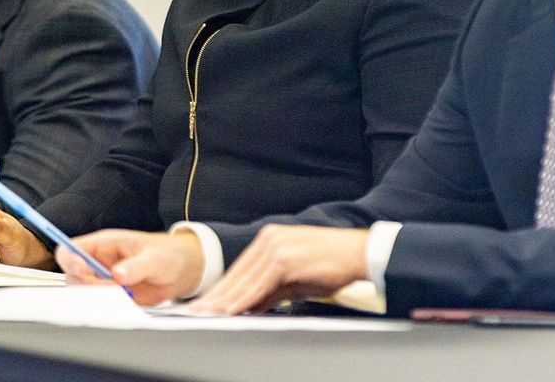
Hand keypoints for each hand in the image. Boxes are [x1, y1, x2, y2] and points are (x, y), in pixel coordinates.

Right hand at [55, 229, 203, 305]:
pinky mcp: (113, 298)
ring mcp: (104, 281)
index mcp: (103, 245)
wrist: (181, 270)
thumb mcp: (154, 257)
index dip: (71, 261)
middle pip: (73, 277)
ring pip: (84, 294)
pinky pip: (101, 307)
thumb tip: (117, 274)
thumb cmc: (166, 254)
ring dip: (98, 299)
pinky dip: (108, 309)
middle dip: (87, 286)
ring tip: (124, 295)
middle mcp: (99, 263)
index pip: (71, 250)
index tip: (83, 271)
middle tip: (112, 289)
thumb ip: (136, 266)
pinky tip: (125, 304)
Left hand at [191, 225, 368, 314]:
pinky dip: (244, 300)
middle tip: (198, 311)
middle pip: (237, 274)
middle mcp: (269, 239)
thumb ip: (271, 291)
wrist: (357, 253)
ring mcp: (276, 248)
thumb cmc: (331, 264)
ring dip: (226, 301)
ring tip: (210, 315)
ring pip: (245, 281)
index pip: (239, 269)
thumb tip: (251, 307)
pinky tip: (233, 310)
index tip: (206, 303)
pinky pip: (260, 285)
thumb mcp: (295, 279)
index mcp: (269, 239)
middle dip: (217, 296)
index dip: (221, 288)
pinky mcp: (285, 260)